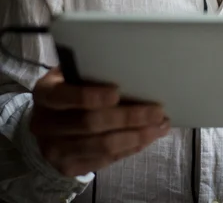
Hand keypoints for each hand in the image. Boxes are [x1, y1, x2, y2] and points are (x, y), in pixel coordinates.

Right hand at [30, 68, 169, 176]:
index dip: (91, 96)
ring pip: (101, 146)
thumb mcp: (72, 75)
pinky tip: (146, 139)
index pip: (66, 96)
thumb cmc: (69, 89)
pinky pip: (104, 161)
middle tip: (157, 110)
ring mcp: (55, 150)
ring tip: (159, 126)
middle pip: (90, 124)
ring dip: (136, 136)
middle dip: (128, 117)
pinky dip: (129, 149)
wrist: (48, 123)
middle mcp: (44, 125)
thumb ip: (91, 74)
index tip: (117, 91)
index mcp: (45, 94)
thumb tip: (133, 73)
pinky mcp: (68, 168)